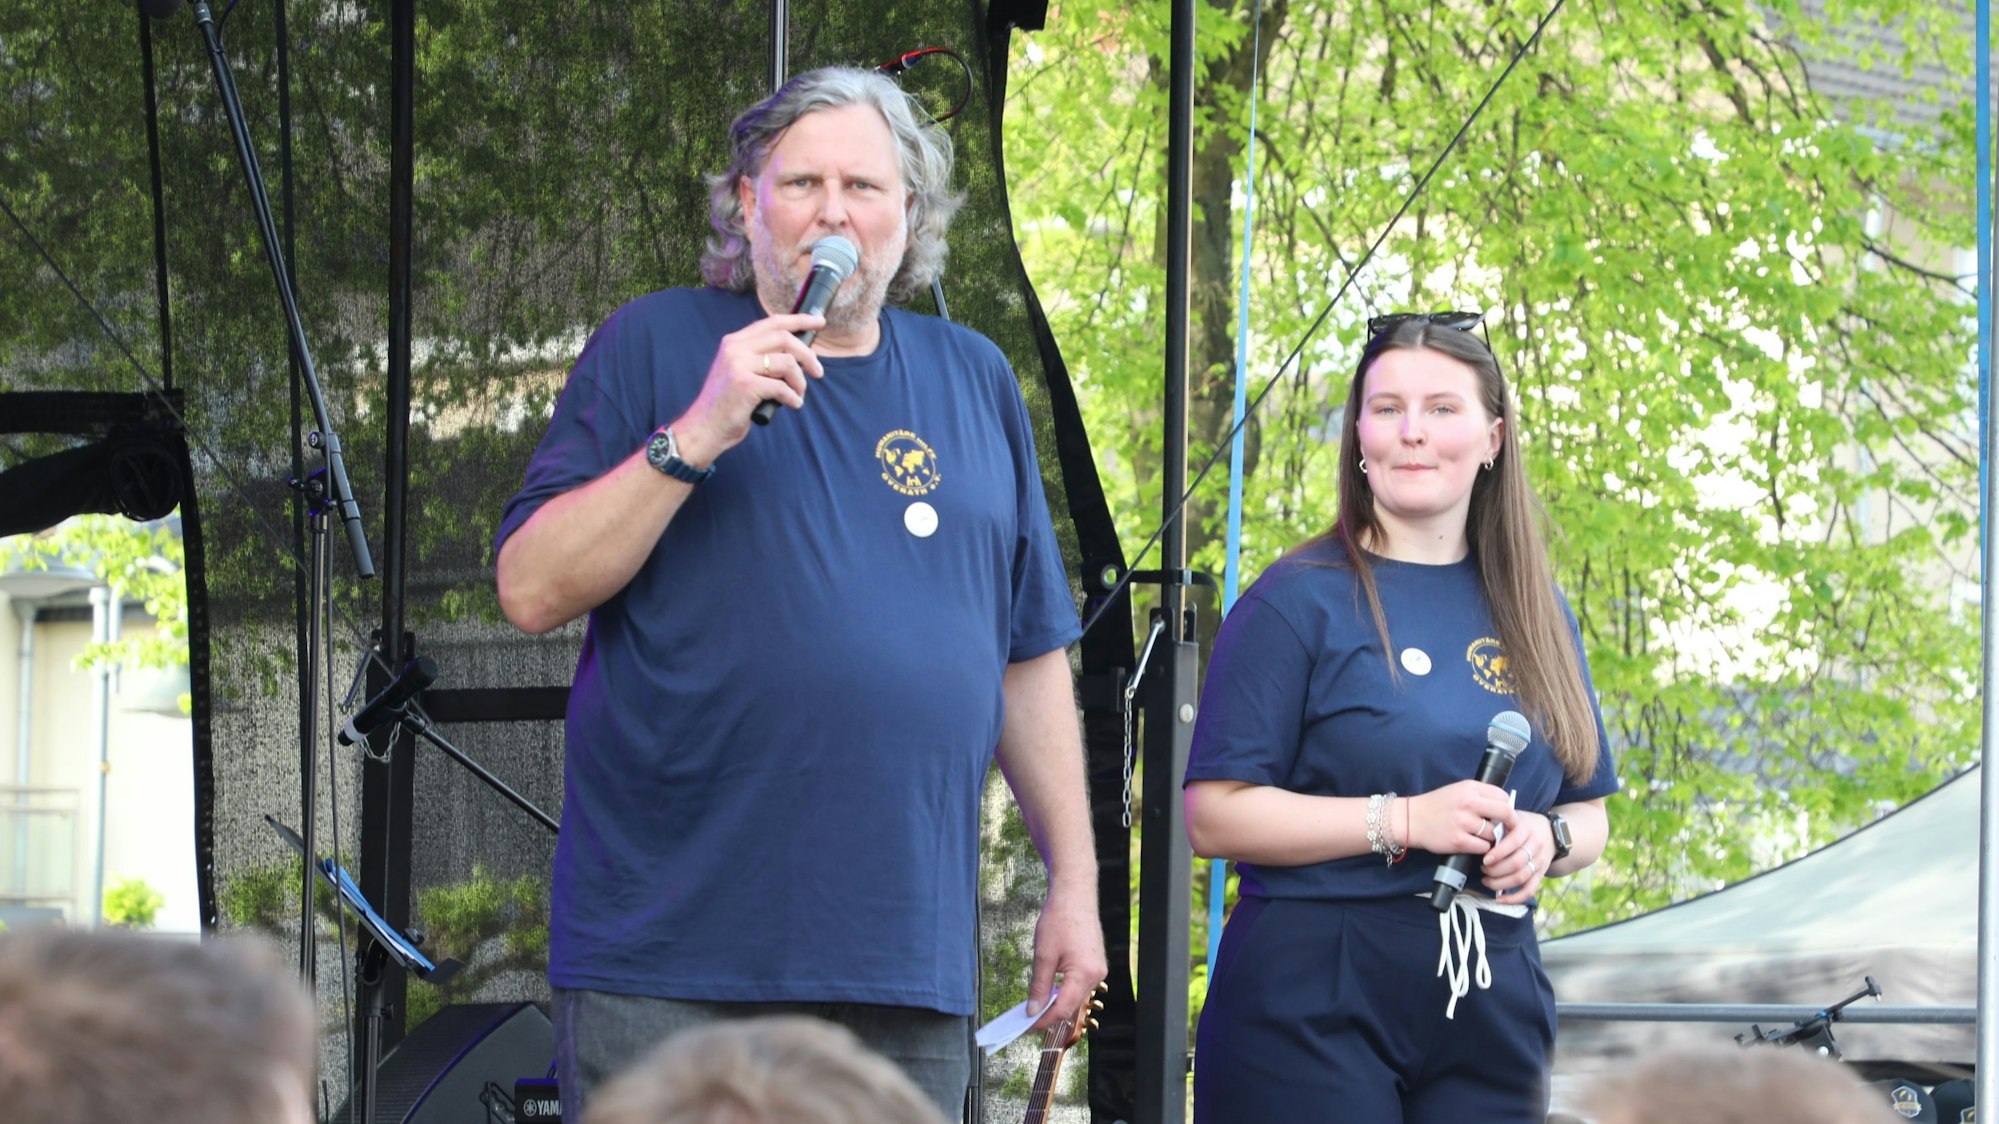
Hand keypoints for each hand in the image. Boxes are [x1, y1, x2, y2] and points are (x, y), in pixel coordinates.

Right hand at [675, 313, 827, 456]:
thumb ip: (760, 358)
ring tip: (798, 395)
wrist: (704, 428)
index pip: (772, 322)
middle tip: (818, 371)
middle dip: (808, 354)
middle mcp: (735, 348)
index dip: (799, 320)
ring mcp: (738, 365)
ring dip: (800, 381)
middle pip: (784, 338)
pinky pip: (782, 387)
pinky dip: (793, 398)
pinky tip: (793, 404)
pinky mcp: (745, 385)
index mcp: (734, 342)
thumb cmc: (727, 404)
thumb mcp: (740, 372)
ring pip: (788, 362)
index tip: (818, 322)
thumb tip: (798, 354)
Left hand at [1026, 883, 1107, 1031]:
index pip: (1063, 1009)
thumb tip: (1033, 1010)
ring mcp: (1098, 969)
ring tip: (1035, 1007)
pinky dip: (1063, 991)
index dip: (1044, 1021)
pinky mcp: (1095, 963)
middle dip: (1049, 1014)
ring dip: (1056, 1003)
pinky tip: (1049, 991)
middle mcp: (1096, 974)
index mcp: (1084, 973)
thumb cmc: (1060, 919)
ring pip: (1075, 996)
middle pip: (1071, 1006)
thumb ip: (1039, 986)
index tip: (1026, 1026)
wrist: (1075, 894)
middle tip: (1026, 1020)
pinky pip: (1079, 985)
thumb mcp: (1043, 955)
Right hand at [1403, 779, 1515, 857]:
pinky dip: (1481, 848)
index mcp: (1470, 788)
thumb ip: (1480, 796)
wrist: (1411, 819)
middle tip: (1508, 829)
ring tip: (1479, 836)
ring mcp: (1463, 823)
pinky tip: (1472, 843)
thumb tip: (1506, 808)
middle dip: (1511, 823)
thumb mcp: (1458, 791)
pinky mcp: (1458, 841)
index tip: (1505, 815)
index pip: (1503, 797)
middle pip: (1505, 813)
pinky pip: (1483, 847)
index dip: (1507, 807)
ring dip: (1491, 837)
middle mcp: (1468, 803)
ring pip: (1494, 833)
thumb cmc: (1437, 805)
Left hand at [1481, 809, 1552, 903]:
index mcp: (1526, 828)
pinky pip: (1530, 890)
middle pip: (1516, 863)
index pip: (1513, 842)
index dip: (1498, 853)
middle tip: (1482, 869)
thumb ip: (1496, 823)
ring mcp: (1539, 862)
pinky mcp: (1540, 875)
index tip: (1485, 860)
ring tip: (1486, 880)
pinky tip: (1500, 899)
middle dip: (1496, 870)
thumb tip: (1477, 833)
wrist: (1551, 832)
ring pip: (1521, 877)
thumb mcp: (1511, 816)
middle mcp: (1536, 846)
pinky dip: (1514, 898)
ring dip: (1500, 883)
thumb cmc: (1522, 824)